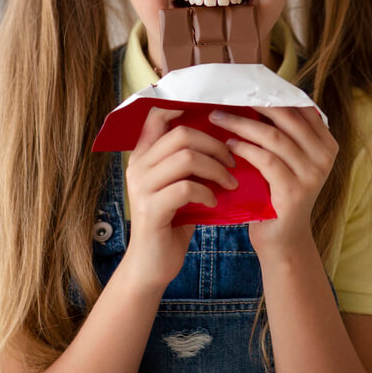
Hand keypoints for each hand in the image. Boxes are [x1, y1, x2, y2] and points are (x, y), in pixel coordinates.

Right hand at [119, 107, 240, 290]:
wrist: (153, 264)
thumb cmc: (173, 220)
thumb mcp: (179, 184)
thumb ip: (189, 160)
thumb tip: (226, 135)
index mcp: (143, 155)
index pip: (157, 114)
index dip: (185, 108)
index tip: (215, 117)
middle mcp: (138, 166)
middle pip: (181, 133)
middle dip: (215, 144)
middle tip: (233, 161)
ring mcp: (142, 187)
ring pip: (186, 157)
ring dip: (216, 168)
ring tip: (230, 182)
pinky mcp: (151, 209)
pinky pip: (186, 187)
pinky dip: (208, 192)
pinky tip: (215, 203)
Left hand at [208, 106, 338, 259]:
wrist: (281, 239)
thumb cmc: (276, 193)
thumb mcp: (285, 159)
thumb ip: (280, 132)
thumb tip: (250, 94)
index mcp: (326, 143)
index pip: (300, 106)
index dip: (271, 93)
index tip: (243, 85)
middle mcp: (324, 156)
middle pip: (287, 116)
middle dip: (253, 104)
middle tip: (224, 99)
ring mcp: (313, 174)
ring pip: (274, 137)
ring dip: (241, 124)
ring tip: (217, 119)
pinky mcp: (295, 192)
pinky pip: (267, 160)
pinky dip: (245, 149)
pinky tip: (228, 145)